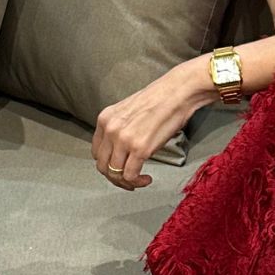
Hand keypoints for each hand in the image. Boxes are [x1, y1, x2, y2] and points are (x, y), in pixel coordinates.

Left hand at [92, 57, 213, 189]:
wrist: (178, 92)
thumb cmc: (160, 100)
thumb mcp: (128, 112)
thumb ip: (120, 129)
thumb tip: (122, 151)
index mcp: (105, 119)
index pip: (96, 152)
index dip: (107, 164)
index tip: (118, 168)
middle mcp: (110, 129)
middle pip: (102, 166)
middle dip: (114, 177)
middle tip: (128, 180)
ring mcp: (123, 140)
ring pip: (114, 174)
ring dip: (126, 182)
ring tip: (139, 181)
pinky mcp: (139, 149)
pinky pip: (130, 176)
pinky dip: (137, 182)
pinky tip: (146, 178)